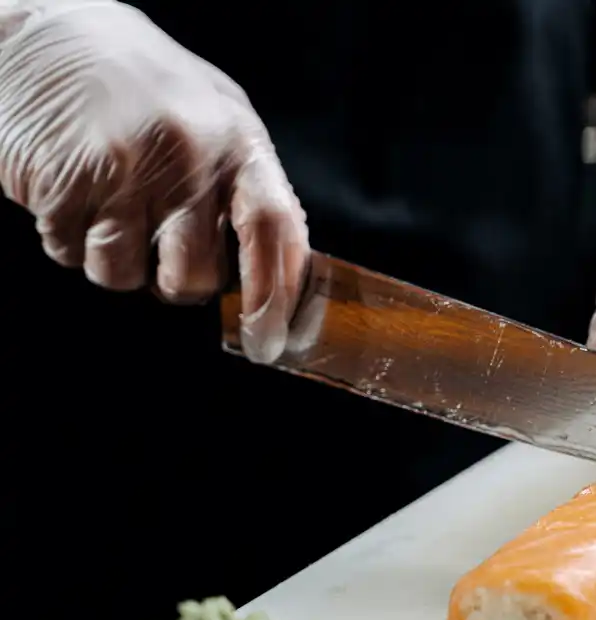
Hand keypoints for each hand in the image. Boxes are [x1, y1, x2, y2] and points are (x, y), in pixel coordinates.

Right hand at [0, 0, 307, 362]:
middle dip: (176, 282)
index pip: (274, 231)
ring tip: (111, 202)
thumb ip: (246, 190)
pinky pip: (71, 255)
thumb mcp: (216, 119)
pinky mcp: (62, 185)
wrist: (48, 31)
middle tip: (160, 242)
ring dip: (116, 260)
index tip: (269, 343)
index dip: (276, 298)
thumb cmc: (145, 85)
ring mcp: (122, 172)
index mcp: (236, 142)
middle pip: (194, 277)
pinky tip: (75, 192)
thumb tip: (277, 278)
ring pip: (125, 277)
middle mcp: (185, 157)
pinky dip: (69, 239)